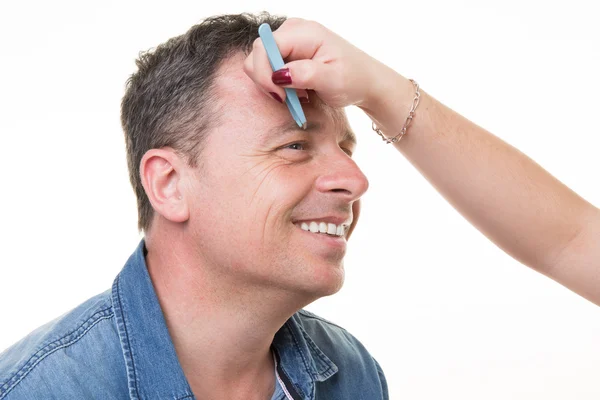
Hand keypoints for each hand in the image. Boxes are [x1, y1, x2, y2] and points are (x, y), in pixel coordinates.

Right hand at [243, 18, 383, 108]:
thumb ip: (305, 75)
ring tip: (298, 95)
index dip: (264, 73)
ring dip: (273, 84)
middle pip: (257, 53)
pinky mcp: (287, 52)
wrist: (365, 81)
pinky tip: (297, 91)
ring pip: (259, 62)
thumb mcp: (332, 80)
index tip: (280, 97)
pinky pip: (268, 67)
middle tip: (289, 99)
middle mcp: (292, 31)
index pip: (264, 47)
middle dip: (267, 80)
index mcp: (304, 32)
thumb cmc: (353, 79)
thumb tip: (279, 74)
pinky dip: (277, 84)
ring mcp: (289, 41)